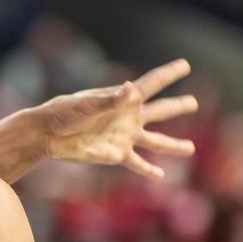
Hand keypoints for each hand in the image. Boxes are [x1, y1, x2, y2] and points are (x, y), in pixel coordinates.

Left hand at [41, 58, 197, 179]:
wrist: (47, 134)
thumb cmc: (64, 112)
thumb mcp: (87, 103)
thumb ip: (110, 99)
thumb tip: (131, 88)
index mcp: (122, 99)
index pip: (151, 84)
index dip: (169, 74)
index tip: (185, 65)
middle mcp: (128, 117)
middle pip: (160, 111)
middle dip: (177, 106)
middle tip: (195, 102)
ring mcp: (123, 136)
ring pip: (155, 142)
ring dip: (173, 145)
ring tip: (190, 149)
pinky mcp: (115, 154)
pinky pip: (136, 163)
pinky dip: (148, 170)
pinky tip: (160, 176)